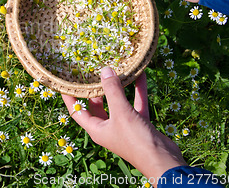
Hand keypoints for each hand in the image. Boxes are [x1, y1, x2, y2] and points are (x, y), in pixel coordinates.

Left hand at [62, 67, 186, 185]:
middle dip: (95, 88)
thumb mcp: (121, 113)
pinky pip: (136, 103)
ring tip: (115, 68)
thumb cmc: (136, 140)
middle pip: (96, 104)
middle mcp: (107, 127)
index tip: (65, 80)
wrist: (164, 161)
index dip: (69, 96)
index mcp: (96, 128)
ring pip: (118, 102)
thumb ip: (112, 91)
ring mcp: (123, 125)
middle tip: (91, 69)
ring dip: (118, 86)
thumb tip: (104, 70)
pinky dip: (137, 90)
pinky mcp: (139, 123)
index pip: (76, 111)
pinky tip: (139, 74)